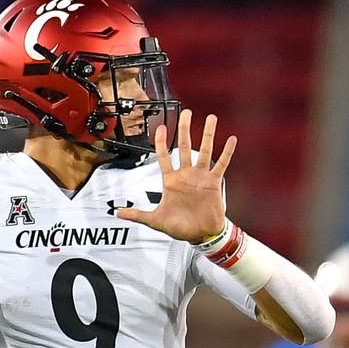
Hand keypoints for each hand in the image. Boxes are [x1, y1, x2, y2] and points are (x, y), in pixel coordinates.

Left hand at [116, 109, 236, 242]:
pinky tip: (231, 139)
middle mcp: (186, 175)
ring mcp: (200, 177)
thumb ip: (137, 214)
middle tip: (187, 112)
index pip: (164, 156)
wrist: (200, 235)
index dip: (161, 142)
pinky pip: (221, 164)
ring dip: (208, 135)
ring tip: (211, 118)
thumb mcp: (155, 220)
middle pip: (184, 146)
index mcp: (171, 181)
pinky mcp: (213, 182)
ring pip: (204, 150)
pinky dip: (226, 152)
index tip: (160, 127)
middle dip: (184, 129)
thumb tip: (117, 213)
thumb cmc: (179, 227)